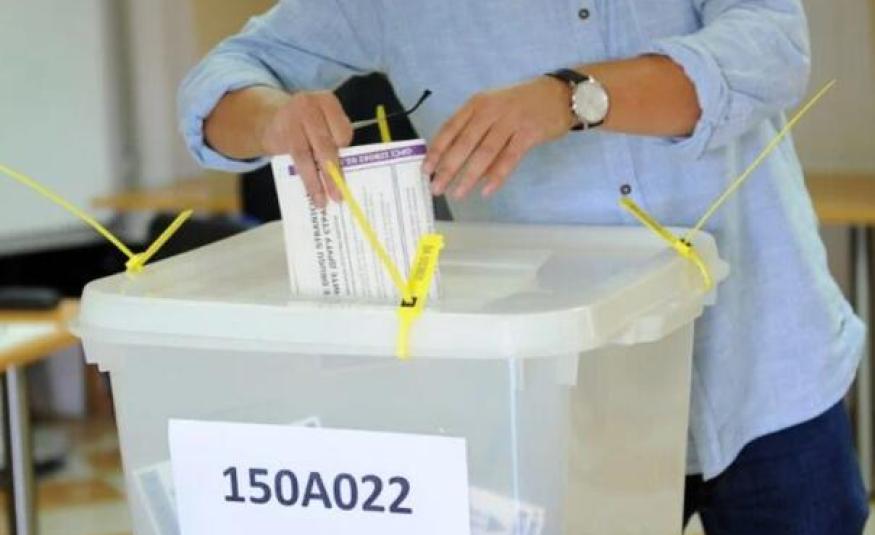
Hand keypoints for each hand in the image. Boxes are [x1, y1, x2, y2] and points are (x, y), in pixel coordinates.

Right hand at [260, 90, 352, 207]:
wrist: (271, 117)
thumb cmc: (307, 125)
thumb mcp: (322, 123)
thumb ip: (334, 139)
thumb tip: (346, 173)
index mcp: (327, 101)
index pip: (343, 130)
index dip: (345, 150)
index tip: (348, 167)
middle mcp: (308, 105)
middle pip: (325, 143)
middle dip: (333, 172)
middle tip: (339, 195)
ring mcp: (290, 118)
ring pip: (307, 155)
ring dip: (316, 181)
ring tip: (322, 201)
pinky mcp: (277, 134)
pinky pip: (294, 160)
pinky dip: (305, 179)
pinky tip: (311, 193)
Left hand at [423, 77, 574, 198]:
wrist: (560, 94)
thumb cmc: (521, 104)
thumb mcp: (493, 108)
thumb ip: (474, 129)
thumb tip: (454, 162)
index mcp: (477, 103)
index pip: (450, 128)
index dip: (436, 150)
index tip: (426, 169)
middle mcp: (490, 110)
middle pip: (464, 143)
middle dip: (448, 167)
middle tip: (436, 187)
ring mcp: (510, 121)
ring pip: (484, 152)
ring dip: (468, 175)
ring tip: (457, 193)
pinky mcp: (528, 133)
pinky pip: (508, 158)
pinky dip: (496, 176)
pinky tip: (485, 191)